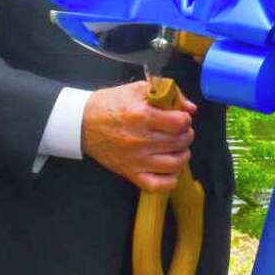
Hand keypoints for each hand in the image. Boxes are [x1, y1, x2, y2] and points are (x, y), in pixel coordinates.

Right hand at [81, 80, 197, 192]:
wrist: (82, 123)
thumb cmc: (111, 104)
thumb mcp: (138, 89)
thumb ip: (168, 93)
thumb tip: (191, 108)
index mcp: (141, 115)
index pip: (180, 122)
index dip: (185, 119)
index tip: (180, 118)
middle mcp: (139, 139)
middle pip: (180, 142)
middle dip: (185, 135)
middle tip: (179, 132)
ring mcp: (135, 159)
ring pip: (174, 164)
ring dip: (182, 155)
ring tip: (177, 148)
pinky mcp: (130, 173)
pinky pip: (158, 185)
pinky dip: (170, 179)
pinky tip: (169, 168)